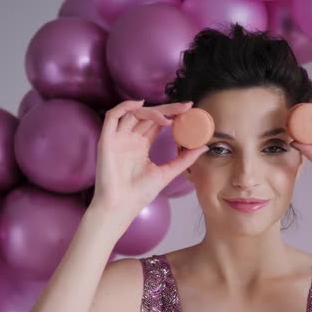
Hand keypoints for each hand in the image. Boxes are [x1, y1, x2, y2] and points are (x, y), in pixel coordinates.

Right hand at [89, 100, 208, 234]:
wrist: (121, 206)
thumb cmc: (139, 194)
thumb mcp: (167, 173)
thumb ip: (184, 159)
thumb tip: (204, 147)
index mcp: (140, 146)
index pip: (156, 123)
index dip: (171, 114)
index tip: (189, 110)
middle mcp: (129, 139)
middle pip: (148, 115)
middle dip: (167, 108)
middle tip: (186, 107)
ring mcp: (118, 138)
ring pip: (133, 113)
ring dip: (152, 110)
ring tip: (168, 117)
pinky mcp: (107, 140)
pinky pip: (112, 116)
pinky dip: (124, 106)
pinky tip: (140, 104)